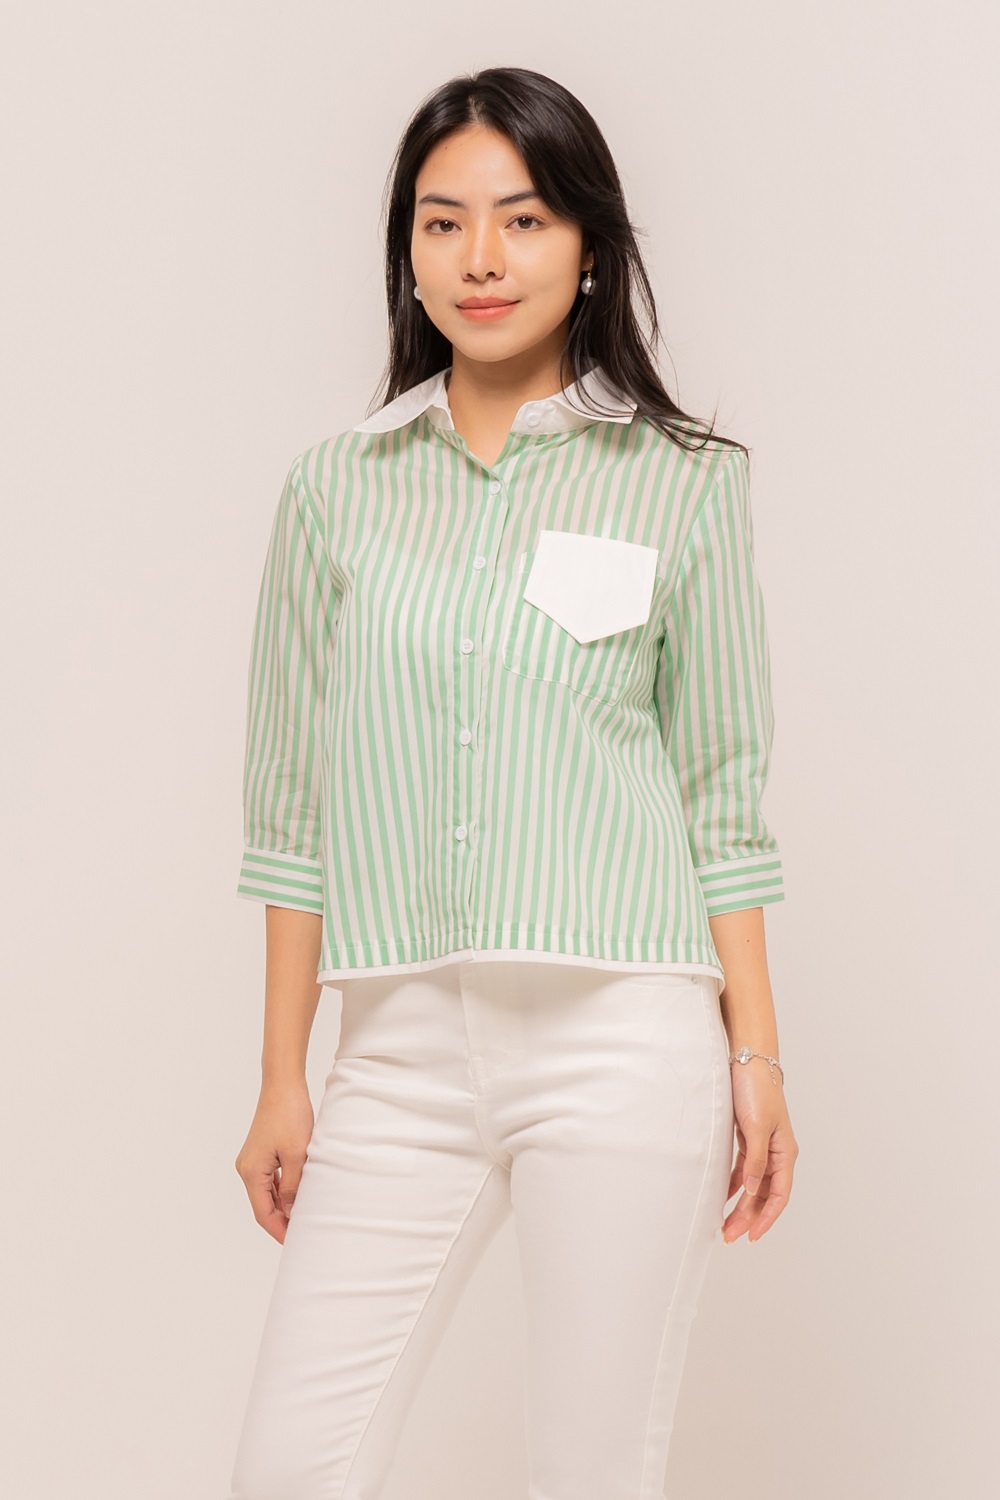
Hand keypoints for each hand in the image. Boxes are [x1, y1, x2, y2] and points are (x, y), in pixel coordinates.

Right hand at [234, 1080, 314, 1243]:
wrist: (283, 1086)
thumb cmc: (290, 1115)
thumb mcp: (297, 1155)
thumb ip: (292, 1186)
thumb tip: (289, 1210)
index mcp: (252, 1172)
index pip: (263, 1213)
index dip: (278, 1230)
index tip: (295, 1242)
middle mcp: (247, 1168)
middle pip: (263, 1205)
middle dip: (281, 1221)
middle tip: (302, 1234)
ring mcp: (252, 1160)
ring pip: (266, 1193)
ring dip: (282, 1206)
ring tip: (302, 1218)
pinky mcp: (261, 1152)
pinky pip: (270, 1179)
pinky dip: (281, 1190)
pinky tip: (297, 1196)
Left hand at [721, 1059, 797, 1244]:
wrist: (748, 1061)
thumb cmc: (757, 1090)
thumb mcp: (757, 1127)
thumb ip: (756, 1161)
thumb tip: (751, 1192)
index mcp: (785, 1152)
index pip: (779, 1195)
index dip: (766, 1218)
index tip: (752, 1236)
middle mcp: (777, 1153)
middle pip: (764, 1195)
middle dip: (749, 1218)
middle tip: (730, 1236)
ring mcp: (763, 1146)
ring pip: (754, 1185)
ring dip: (742, 1205)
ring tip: (726, 1224)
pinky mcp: (749, 1138)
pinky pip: (744, 1170)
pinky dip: (735, 1185)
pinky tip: (725, 1197)